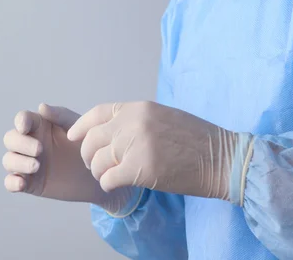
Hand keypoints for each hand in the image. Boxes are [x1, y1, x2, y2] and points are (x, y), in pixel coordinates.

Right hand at [3, 104, 141, 213]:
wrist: (99, 171)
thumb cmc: (88, 143)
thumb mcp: (77, 126)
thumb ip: (60, 116)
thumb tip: (41, 106)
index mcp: (40, 125)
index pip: (22, 119)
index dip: (20, 121)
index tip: (25, 127)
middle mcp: (30, 142)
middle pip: (10, 139)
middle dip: (20, 143)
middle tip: (40, 150)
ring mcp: (28, 162)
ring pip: (8, 160)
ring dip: (17, 162)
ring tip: (37, 166)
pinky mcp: (30, 183)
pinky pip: (10, 182)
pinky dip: (11, 183)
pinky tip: (22, 184)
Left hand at [67, 101, 244, 200]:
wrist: (220, 157)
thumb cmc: (195, 138)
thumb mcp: (163, 116)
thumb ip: (137, 120)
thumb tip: (112, 130)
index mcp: (139, 107)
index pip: (98, 113)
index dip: (81, 126)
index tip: (72, 137)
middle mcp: (134, 122)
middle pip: (92, 138)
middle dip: (87, 154)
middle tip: (94, 165)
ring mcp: (137, 144)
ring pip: (97, 160)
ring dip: (98, 172)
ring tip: (107, 176)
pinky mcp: (141, 169)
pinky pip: (108, 178)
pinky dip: (108, 184)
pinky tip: (117, 184)